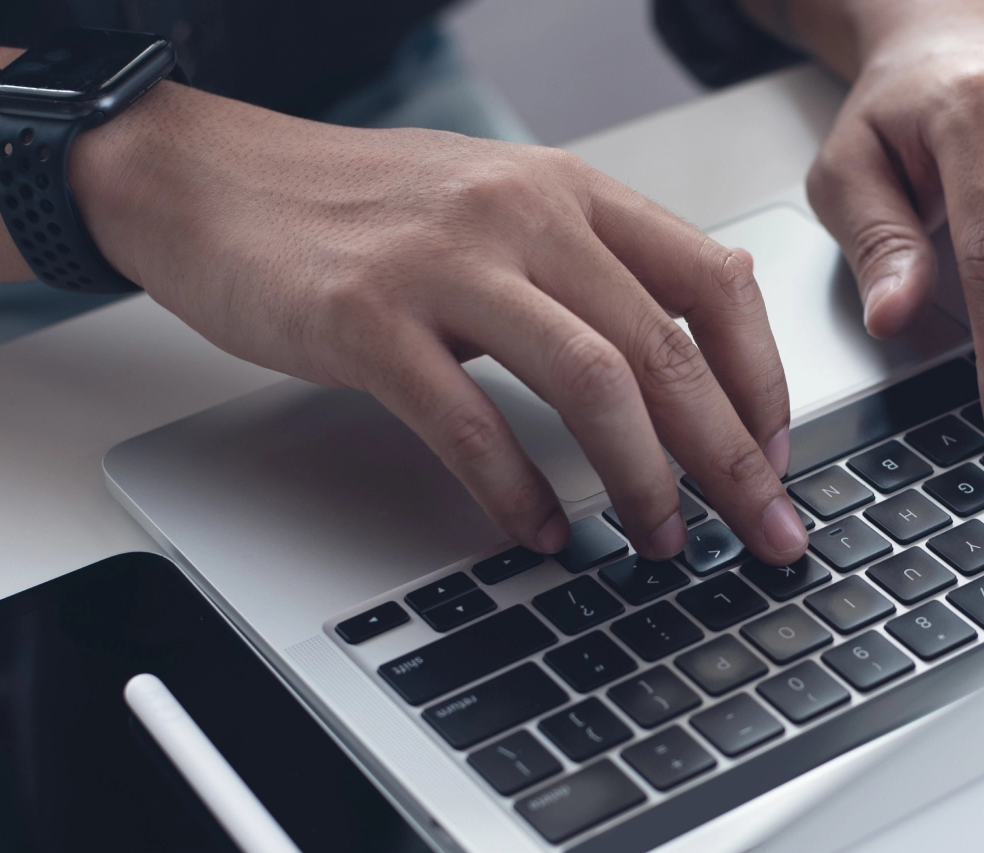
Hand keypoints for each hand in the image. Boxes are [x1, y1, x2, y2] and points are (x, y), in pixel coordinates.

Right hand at [72, 84, 808, 562]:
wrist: (209, 177)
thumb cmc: (357, 208)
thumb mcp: (498, 210)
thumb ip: (584, 272)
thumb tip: (676, 377)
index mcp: (570, 191)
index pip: (714, 282)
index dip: (762, 380)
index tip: (775, 454)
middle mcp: (524, 214)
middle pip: (669, 348)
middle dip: (732, 459)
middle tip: (764, 532)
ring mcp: (447, 264)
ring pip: (594, 382)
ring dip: (641, 480)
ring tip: (660, 543)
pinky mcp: (369, 320)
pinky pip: (470, 424)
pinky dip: (516, 492)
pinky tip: (538, 532)